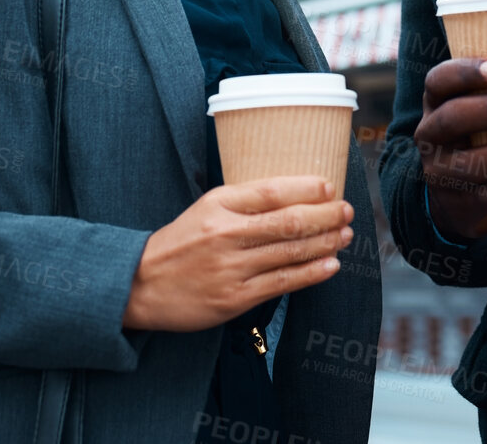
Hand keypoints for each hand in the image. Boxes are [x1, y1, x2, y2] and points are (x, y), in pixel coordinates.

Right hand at [122, 176, 352, 331]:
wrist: (141, 284)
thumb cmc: (181, 243)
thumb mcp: (206, 208)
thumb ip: (245, 201)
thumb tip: (295, 195)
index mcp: (218, 205)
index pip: (272, 191)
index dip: (307, 188)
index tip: (330, 188)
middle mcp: (226, 234)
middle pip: (288, 221)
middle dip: (325, 215)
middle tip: (346, 211)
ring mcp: (231, 268)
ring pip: (290, 252)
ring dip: (325, 243)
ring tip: (345, 235)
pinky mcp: (234, 299)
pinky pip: (282, 283)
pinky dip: (311, 273)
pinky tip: (330, 265)